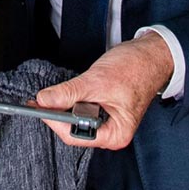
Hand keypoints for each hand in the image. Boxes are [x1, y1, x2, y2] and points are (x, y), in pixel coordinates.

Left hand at [33, 35, 174, 150]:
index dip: (54, 122)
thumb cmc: (135, 68)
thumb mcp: (98, 81)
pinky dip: (71, 100)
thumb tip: (44, 100)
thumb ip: (69, 93)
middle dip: (56, 114)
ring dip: (63, 106)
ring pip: (76, 119)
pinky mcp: (103, 108)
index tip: (37, 107)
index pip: (75, 136)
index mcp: (115, 134)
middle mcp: (111, 131)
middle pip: (74, 129)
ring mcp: (107, 120)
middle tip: (38, 99)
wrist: (151, 53)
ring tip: (50, 95)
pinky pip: (81, 109)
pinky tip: (64, 92)